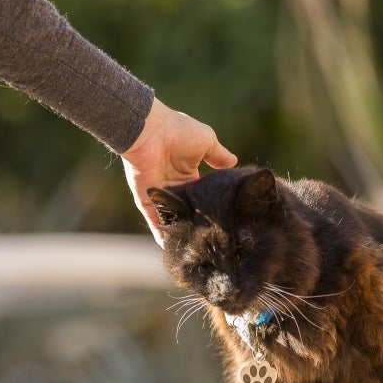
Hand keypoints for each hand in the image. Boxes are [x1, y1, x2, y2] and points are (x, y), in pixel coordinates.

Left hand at [122, 98, 236, 245]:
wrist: (151, 132)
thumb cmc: (179, 131)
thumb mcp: (207, 141)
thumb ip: (219, 156)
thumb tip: (235, 162)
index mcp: (189, 174)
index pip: (202, 196)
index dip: (211, 206)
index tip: (225, 220)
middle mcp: (175, 187)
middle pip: (188, 210)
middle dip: (198, 224)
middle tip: (213, 242)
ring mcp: (160, 195)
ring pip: (173, 219)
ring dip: (181, 232)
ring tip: (195, 251)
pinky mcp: (147, 201)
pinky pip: (155, 222)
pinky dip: (162, 235)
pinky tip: (172, 249)